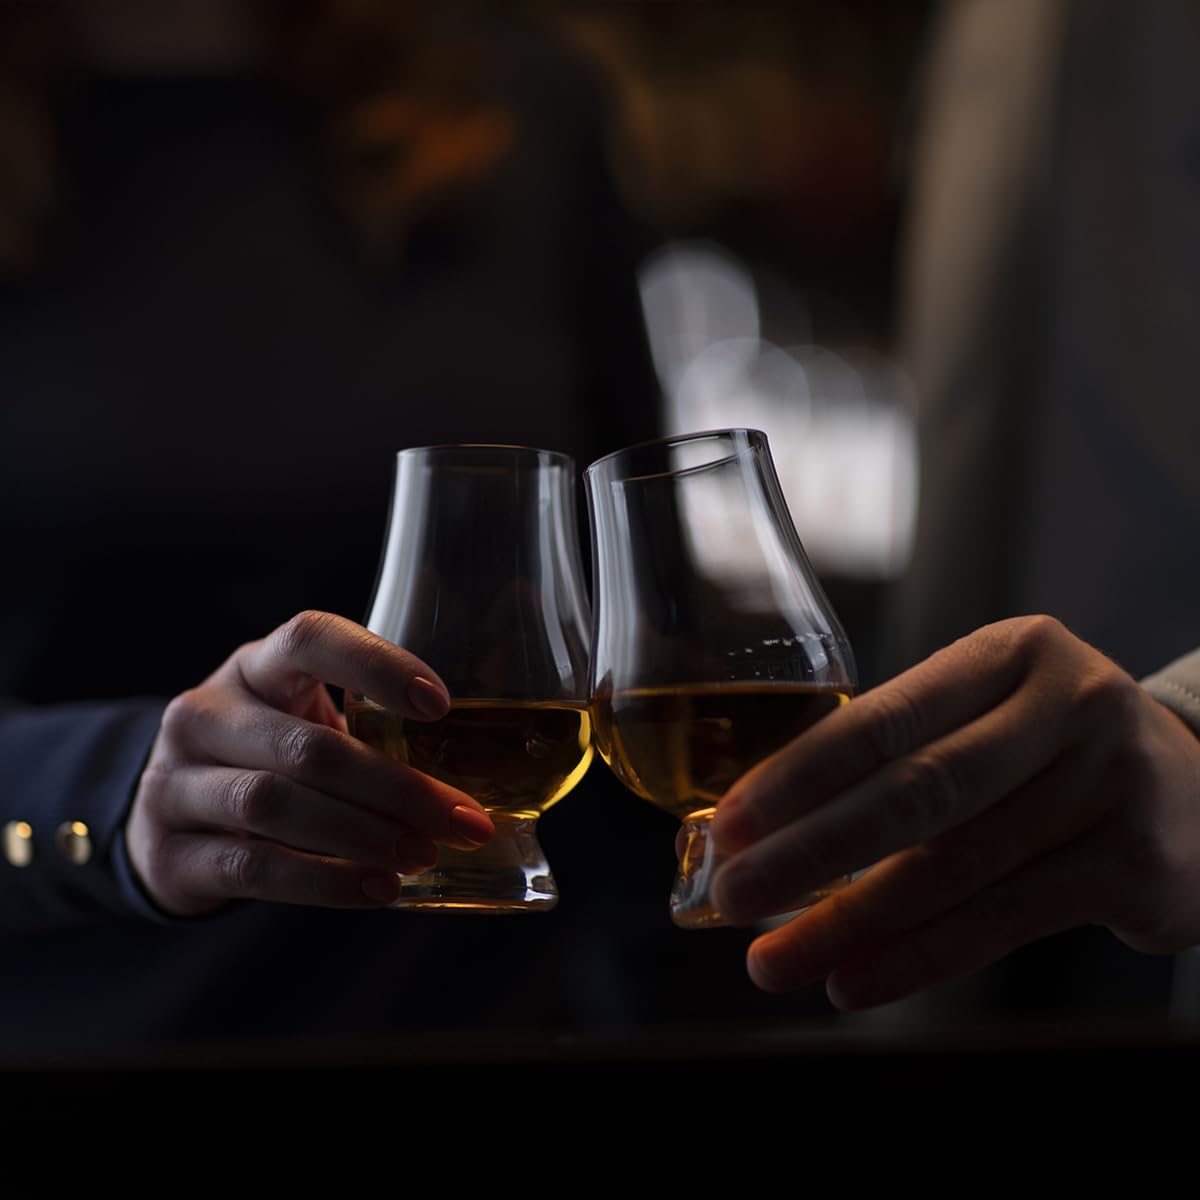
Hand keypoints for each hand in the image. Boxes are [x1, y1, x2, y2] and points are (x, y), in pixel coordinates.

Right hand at [126, 610, 493, 915]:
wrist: (166, 820)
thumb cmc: (269, 758)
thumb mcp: (303, 721)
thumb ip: (367, 729)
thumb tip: (483, 775)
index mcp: (254, 668)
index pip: (309, 639)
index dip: (376, 666)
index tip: (441, 706)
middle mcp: (207, 714)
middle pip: (307, 747)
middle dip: (397, 788)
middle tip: (463, 821)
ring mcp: (175, 782)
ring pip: (274, 805)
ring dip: (363, 835)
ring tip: (425, 855)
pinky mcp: (169, 852)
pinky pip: (252, 869)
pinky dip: (323, 883)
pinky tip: (378, 889)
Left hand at [710, 616, 1199, 1008]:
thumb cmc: (1054, 749)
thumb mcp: (992, 716)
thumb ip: (903, 755)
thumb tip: (773, 831)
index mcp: (1010, 652)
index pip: (885, 719)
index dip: (798, 777)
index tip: (729, 824)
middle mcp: (1067, 706)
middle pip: (915, 794)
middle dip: (810, 853)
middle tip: (735, 896)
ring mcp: (1109, 785)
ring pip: (952, 869)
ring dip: (850, 924)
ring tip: (776, 960)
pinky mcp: (1135, 864)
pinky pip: (1001, 921)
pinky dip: (918, 958)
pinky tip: (855, 979)